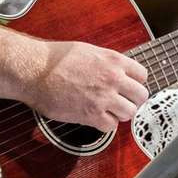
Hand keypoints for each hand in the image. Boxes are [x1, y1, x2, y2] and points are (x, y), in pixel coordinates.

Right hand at [24, 39, 149, 128]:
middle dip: (132, 100)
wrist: (34, 70)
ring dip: (120, 113)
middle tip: (122, 102)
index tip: (128, 87)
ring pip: (129, 113)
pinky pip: (111, 126)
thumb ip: (107, 62)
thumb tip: (116, 71)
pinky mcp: (91, 114)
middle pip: (141, 96)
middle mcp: (113, 78)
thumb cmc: (54, 59)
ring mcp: (104, 97)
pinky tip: (96, 117)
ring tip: (108, 110)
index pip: (142, 75)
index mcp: (113, 60)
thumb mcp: (88, 51)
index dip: (135, 83)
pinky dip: (105, 124)